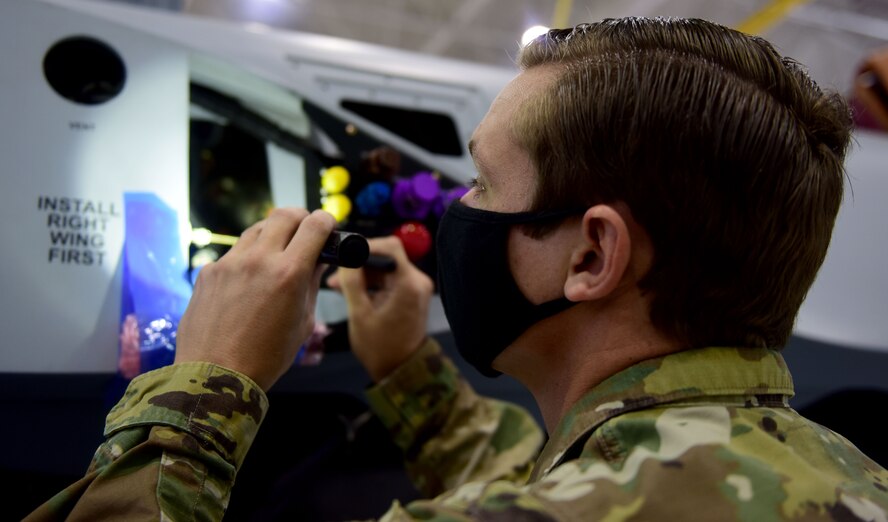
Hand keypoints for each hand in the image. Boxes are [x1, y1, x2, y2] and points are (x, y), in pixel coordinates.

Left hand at [175, 208, 336, 389]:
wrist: (215, 375)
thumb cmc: (264, 357)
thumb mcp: (302, 323)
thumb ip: (310, 286)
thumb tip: (316, 262)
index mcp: (288, 273)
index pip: (314, 226)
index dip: (326, 221)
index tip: (327, 226)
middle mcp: (258, 260)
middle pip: (284, 215)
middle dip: (300, 218)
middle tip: (305, 231)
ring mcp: (229, 263)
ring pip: (256, 229)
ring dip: (272, 234)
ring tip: (277, 254)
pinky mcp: (208, 272)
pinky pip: (234, 253)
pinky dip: (248, 258)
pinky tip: (249, 280)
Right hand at [327, 237, 433, 381]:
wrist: (400, 370)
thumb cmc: (380, 347)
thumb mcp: (359, 314)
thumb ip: (352, 282)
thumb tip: (345, 257)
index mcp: (409, 284)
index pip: (390, 247)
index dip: (366, 245)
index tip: (345, 253)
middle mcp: (417, 281)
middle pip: (386, 257)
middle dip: (360, 264)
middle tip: (336, 276)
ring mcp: (416, 288)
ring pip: (385, 269)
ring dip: (363, 275)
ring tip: (338, 287)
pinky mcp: (411, 295)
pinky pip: (389, 280)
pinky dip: (372, 284)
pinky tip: (352, 293)